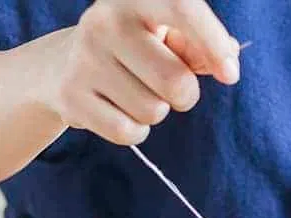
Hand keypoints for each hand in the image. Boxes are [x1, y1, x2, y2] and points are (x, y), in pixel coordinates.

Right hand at [40, 0, 240, 145]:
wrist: (60, 66)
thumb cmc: (133, 48)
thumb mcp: (165, 37)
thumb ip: (199, 47)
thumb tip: (228, 61)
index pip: (181, 9)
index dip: (211, 42)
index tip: (230, 74)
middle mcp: (105, 23)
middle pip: (175, 81)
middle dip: (185, 95)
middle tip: (170, 87)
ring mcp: (84, 60)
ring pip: (153, 111)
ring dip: (155, 111)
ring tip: (133, 92)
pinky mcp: (71, 97)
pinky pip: (129, 133)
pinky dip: (135, 131)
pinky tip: (118, 110)